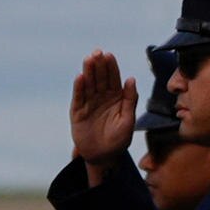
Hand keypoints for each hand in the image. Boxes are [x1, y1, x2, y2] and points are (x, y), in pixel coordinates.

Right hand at [72, 48, 137, 162]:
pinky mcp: (78, 111)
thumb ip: (130, 100)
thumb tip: (131, 78)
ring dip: (88, 71)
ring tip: (88, 60)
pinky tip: (80, 77)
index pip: (113, 78)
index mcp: (116, 96)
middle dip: (98, 65)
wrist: (103, 157)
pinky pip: (78, 97)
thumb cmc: (119, 139)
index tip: (109, 55)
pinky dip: (79, 87)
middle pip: (99, 77)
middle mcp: (102, 96)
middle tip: (97, 52)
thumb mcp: (128, 120)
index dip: (111, 66)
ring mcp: (89, 103)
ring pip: (88, 84)